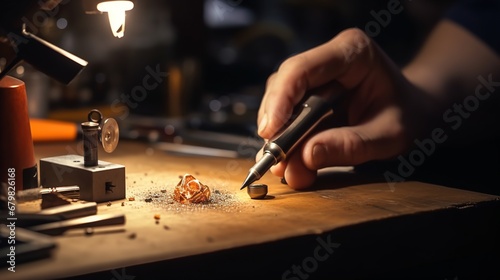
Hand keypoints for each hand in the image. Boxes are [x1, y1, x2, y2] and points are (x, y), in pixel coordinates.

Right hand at [257, 28, 432, 188]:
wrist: (415, 112)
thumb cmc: (408, 116)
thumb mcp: (389, 135)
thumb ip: (351, 145)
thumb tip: (305, 157)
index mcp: (352, 52)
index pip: (302, 68)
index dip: (281, 99)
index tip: (270, 132)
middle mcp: (327, 58)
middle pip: (284, 84)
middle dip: (276, 122)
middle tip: (274, 158)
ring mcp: (315, 75)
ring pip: (279, 99)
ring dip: (277, 134)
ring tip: (283, 165)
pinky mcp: (308, 93)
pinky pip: (286, 113)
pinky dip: (285, 138)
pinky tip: (289, 160)